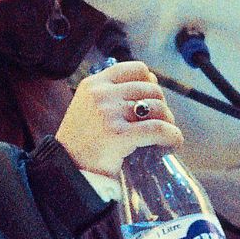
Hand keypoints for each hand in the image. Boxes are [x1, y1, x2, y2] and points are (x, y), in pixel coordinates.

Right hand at [54, 60, 183, 176]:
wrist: (66, 170)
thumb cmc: (82, 142)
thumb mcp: (89, 107)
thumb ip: (113, 95)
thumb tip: (152, 85)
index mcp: (93, 84)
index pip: (137, 69)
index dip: (152, 83)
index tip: (154, 99)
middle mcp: (101, 94)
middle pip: (151, 90)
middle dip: (162, 107)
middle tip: (161, 124)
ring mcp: (109, 114)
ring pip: (158, 108)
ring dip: (169, 122)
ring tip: (165, 136)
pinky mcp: (118, 135)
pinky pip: (158, 129)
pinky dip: (172, 136)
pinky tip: (172, 144)